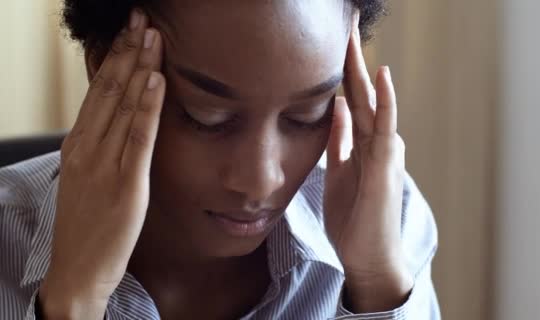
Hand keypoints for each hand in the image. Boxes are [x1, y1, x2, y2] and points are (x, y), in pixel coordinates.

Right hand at [39, 10, 164, 318]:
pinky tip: (156, 80)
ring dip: (140, 67)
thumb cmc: (87, 223)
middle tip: (143, 20)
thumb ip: (102, 145)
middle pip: (109, 89)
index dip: (115, 57)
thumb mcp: (87, 175)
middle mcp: (87, 147)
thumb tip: (121, 117)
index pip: (98, 90)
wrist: (78, 268)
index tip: (130, 32)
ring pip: (123, 105)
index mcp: (78, 143)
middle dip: (128, 51)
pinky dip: (148, 106)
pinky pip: (138, 137)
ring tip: (153, 36)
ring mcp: (104, 164)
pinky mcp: (125, 183)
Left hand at [323, 15, 411, 311]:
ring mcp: (383, 151)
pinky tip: (383, 75)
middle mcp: (375, 140)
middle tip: (344, 25)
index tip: (331, 42)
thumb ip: (339, 140)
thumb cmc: (354, 217)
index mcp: (362, 141)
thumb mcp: (338, 170)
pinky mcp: (386, 165)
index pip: (350, 97)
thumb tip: (334, 109)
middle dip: (349, 58)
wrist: (368, 255)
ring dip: (363, 68)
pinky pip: (385, 127)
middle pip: (361, 90)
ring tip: (355, 36)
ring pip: (373, 100)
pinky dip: (386, 100)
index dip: (340, 69)